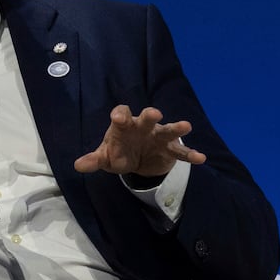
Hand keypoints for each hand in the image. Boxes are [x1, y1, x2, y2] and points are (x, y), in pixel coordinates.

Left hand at [74, 105, 205, 177]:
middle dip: (149, 115)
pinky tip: (201, 158)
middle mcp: (143, 127)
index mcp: (124, 126)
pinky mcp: (169, 149)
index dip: (120, 115)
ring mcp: (158, 136)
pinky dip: (190, 154)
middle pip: (146, 117)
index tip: (118, 118)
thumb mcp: (105, 157)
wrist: (136, 158)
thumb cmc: (118, 151)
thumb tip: (78, 165)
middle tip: (154, 114)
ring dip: (176, 127)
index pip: (121, 114)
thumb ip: (94, 160)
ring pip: (168, 129)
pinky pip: (180, 151)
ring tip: (186, 126)